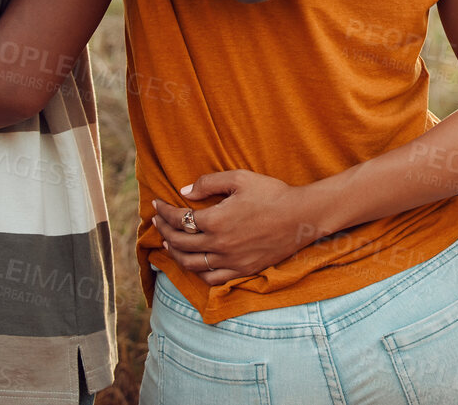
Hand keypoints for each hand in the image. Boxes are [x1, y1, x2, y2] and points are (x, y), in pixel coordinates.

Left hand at [149, 170, 325, 284]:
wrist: (301, 216)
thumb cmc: (272, 193)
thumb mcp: (240, 178)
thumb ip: (209, 182)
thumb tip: (184, 192)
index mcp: (216, 219)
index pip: (179, 218)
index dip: (164, 211)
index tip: (156, 204)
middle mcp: (219, 243)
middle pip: (180, 242)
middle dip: (164, 230)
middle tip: (157, 222)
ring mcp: (230, 260)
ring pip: (191, 263)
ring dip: (175, 253)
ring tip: (169, 243)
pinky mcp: (242, 270)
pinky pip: (211, 278)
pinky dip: (197, 271)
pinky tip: (194, 262)